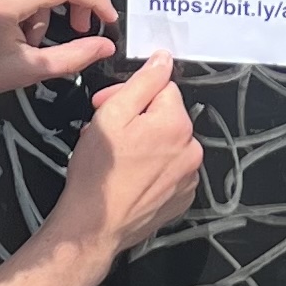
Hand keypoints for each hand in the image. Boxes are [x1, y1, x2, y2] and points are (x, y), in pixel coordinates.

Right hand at [47, 55, 203, 258]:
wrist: (94, 226)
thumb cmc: (97, 173)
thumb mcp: (112, 115)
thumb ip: (142, 82)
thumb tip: (163, 59)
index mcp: (176, 124)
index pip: (161, 87)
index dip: (129, 93)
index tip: (105, 105)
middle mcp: (191, 149)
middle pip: (165, 115)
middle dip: (136, 116)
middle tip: (105, 131)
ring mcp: (189, 176)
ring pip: (167, 143)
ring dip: (144, 142)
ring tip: (115, 157)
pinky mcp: (181, 197)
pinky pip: (169, 169)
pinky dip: (151, 167)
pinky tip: (128, 176)